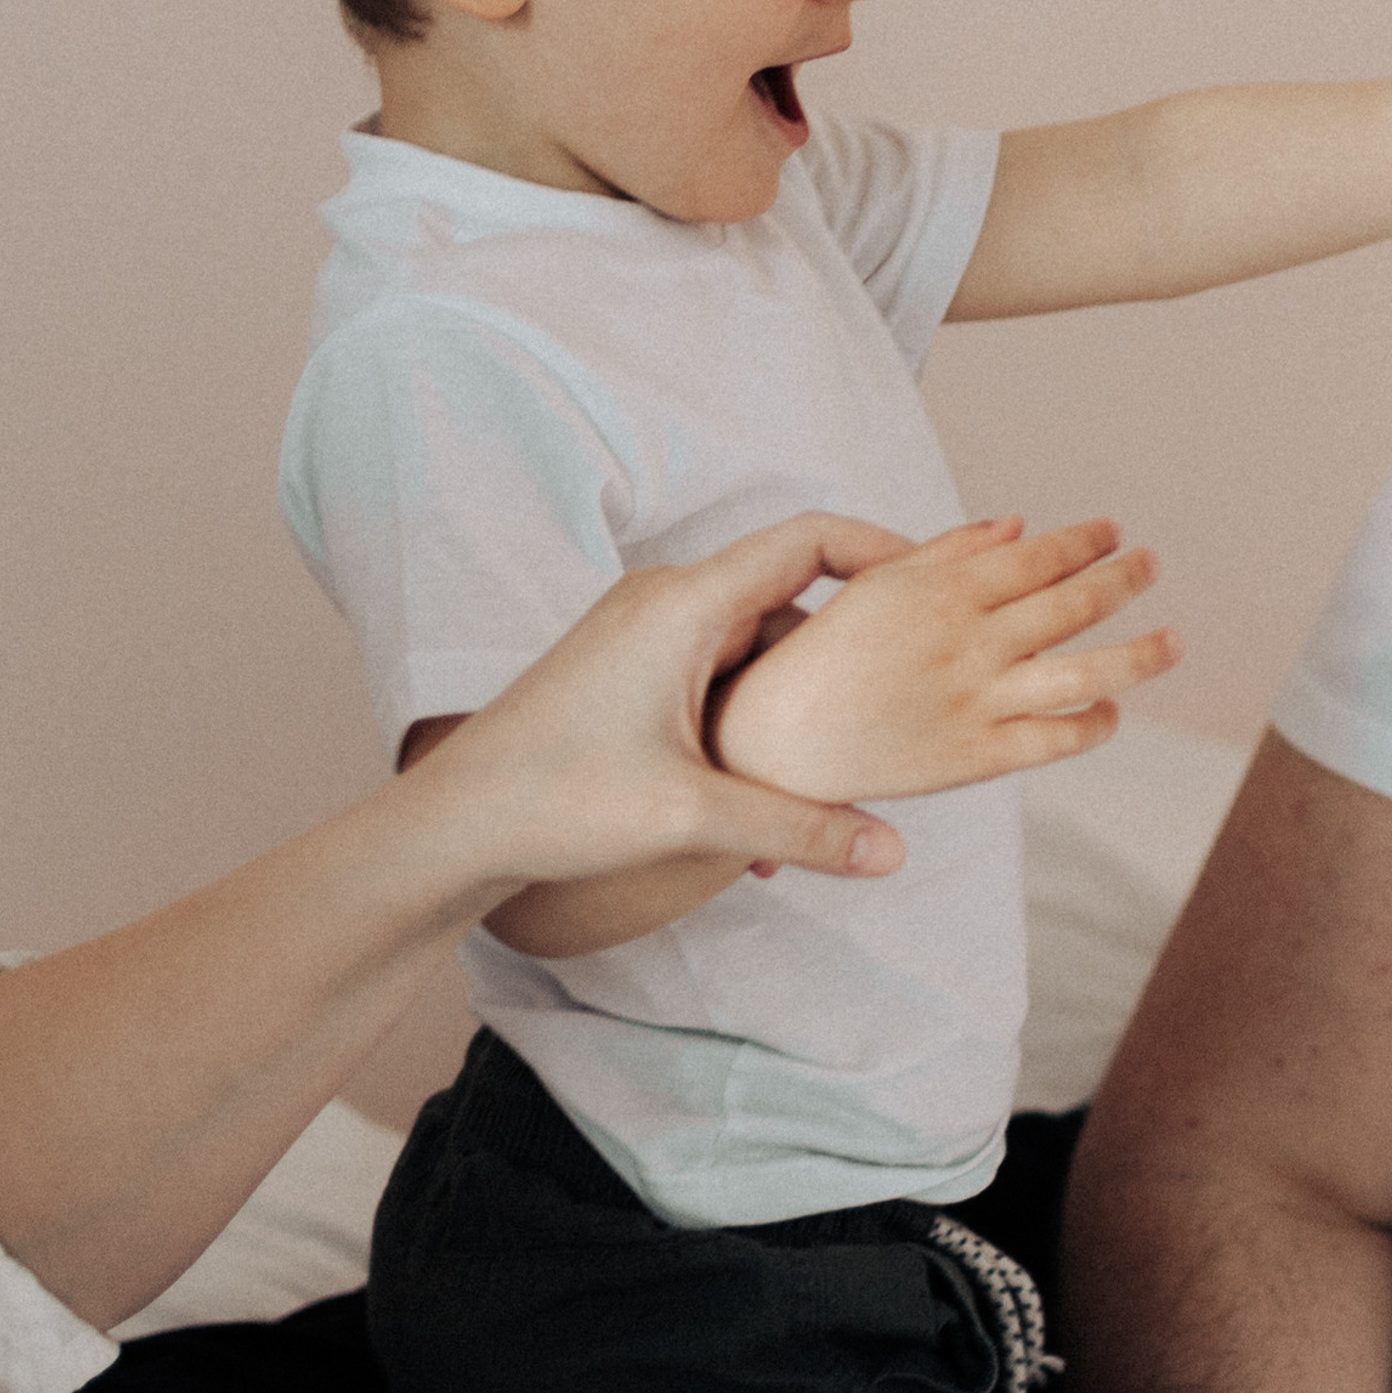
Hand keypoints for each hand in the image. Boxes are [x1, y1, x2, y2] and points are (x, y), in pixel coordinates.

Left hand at [410, 513, 924, 894]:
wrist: (450, 826)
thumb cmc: (553, 800)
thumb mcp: (691, 817)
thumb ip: (800, 825)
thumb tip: (890, 852)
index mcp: (684, 605)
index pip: (808, 539)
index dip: (884, 550)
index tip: (941, 580)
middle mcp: (665, 605)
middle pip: (791, 607)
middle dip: (847, 663)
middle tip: (907, 702)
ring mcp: (643, 640)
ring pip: (755, 659)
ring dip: (792, 719)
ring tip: (825, 791)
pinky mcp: (628, 679)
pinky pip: (717, 687)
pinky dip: (748, 737)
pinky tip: (755, 824)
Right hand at [713, 514, 1180, 804]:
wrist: (771, 740)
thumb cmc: (823, 655)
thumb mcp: (878, 585)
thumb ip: (949, 550)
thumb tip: (1017, 524)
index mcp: (941, 590)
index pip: (1037, 556)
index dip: (1084, 542)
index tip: (1114, 531)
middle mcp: (967, 641)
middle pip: (1072, 604)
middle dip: (1123, 579)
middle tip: (1153, 564)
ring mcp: (975, 701)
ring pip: (1083, 672)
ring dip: (1139, 653)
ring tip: (1174, 640)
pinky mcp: (973, 757)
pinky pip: (1054, 739)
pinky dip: (1092, 723)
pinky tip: (1111, 711)